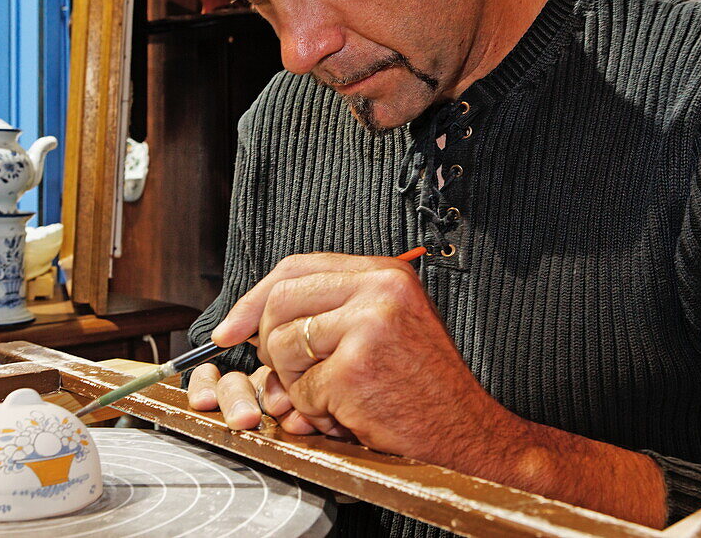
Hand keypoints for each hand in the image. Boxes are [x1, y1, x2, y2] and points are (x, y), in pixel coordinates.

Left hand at [210, 253, 513, 471]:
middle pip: (279, 301)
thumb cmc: (425, 387)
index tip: (232, 329)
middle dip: (270, 345)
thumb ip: (329, 312)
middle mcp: (378, 289)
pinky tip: (351, 414)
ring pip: (282, 347)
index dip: (254, 298)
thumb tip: (249, 324)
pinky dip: (316, 412)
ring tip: (337, 396)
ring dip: (297, 384)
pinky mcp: (355, 368)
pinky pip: (301, 390)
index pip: (296, 267)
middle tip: (290, 374)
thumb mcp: (386, 326)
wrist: (469, 434)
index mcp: (384, 273)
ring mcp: (367, 326)